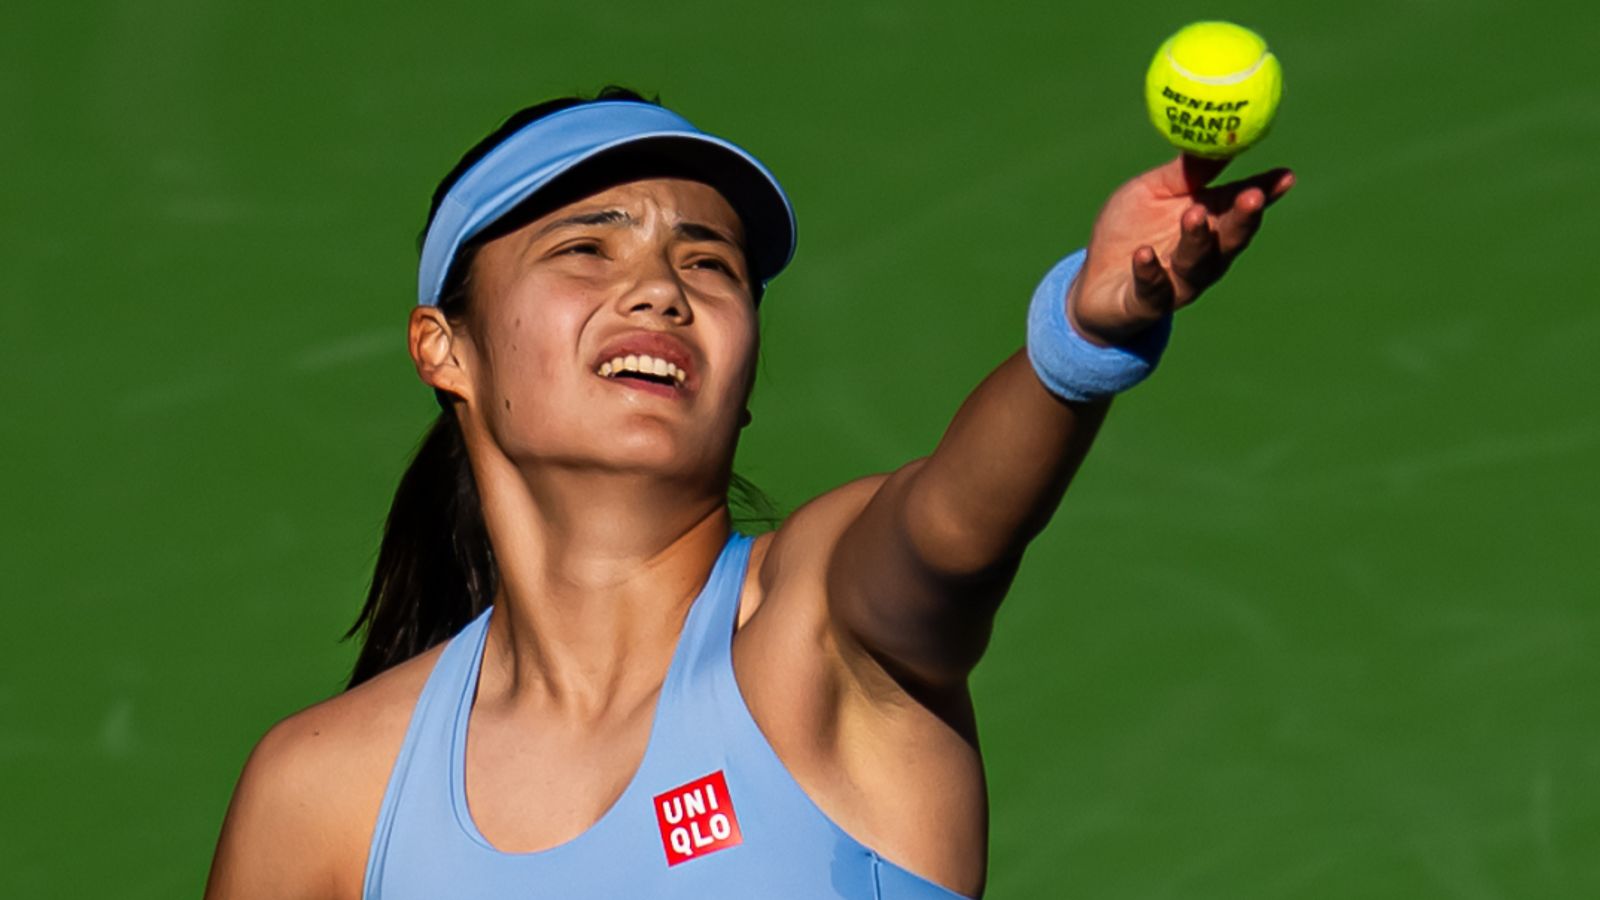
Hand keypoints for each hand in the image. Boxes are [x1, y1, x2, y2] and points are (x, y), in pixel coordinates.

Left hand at [1068, 154, 1294, 344]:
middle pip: (1229, 238)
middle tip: (1252, 195)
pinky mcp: (1147, 303)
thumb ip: (1184, 173)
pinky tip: (1144, 253)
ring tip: (1194, 215)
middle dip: (1243, 218)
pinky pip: (1151, 290)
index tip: (1285, 175)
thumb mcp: (1151, 191)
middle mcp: (1202, 256)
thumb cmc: (1129, 231)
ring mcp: (1177, 282)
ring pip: (1197, 265)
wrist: (1094, 284)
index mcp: (1208, 224)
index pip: (1241, 206)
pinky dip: (1149, 272)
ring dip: (1198, 240)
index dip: (1266, 192)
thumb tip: (1214, 134)